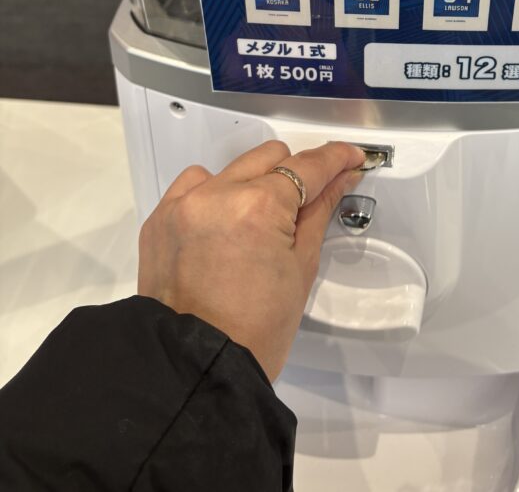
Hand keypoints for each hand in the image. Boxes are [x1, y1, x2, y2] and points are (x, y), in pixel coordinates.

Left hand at [138, 139, 364, 379]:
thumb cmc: (254, 331)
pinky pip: (194, 185)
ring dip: (252, 185)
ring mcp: (184, 204)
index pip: (307, 167)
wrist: (197, 368)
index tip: (350, 158)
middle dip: (294, 176)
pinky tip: (225, 229)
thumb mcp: (301, 268)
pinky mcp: (160, 218)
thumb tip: (339, 179)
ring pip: (233, 168)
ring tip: (258, 226)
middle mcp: (216, 194)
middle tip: (306, 206)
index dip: (335, 159)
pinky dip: (215, 197)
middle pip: (271, 157)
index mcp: (257, 207)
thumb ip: (319, 211)